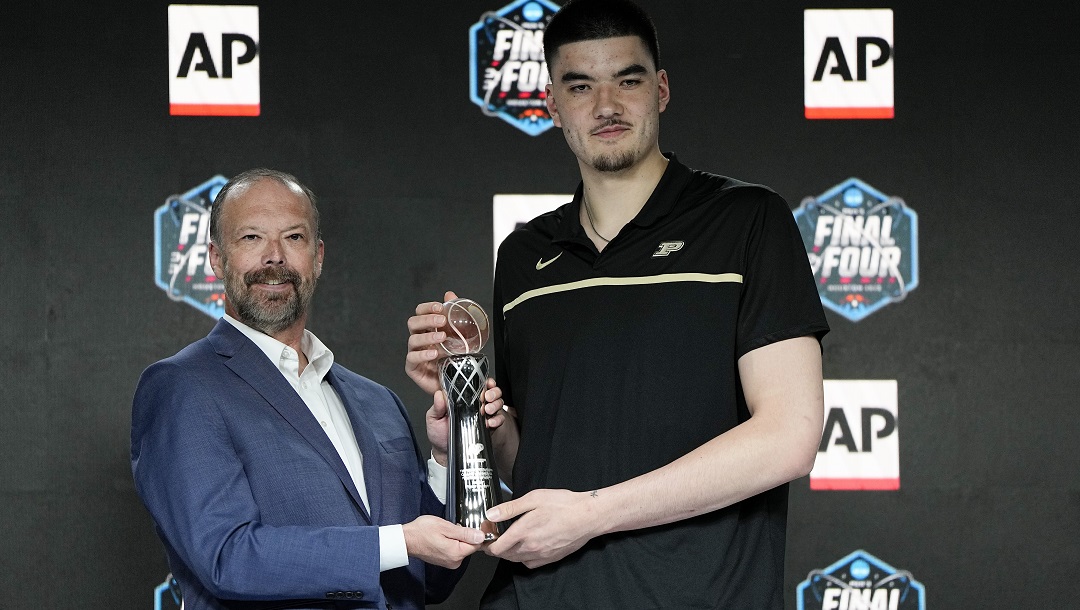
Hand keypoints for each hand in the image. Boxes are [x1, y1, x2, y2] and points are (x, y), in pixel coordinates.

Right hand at [402, 515, 484, 568]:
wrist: (406, 540)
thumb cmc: (421, 532)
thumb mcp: (445, 526)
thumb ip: (465, 533)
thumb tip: (480, 536)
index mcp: (456, 553)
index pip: (477, 544)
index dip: (474, 533)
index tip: (467, 526)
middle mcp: (454, 561)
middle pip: (470, 546)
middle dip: (464, 535)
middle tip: (451, 527)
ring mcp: (449, 562)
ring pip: (462, 547)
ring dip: (457, 538)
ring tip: (444, 532)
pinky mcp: (444, 561)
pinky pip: (454, 550)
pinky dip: (451, 542)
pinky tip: (442, 537)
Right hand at [406, 291, 456, 394]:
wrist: (457, 383)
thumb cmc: (456, 359)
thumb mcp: (461, 336)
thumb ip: (455, 316)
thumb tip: (449, 294)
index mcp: (428, 329)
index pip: (420, 312)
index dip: (427, 308)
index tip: (440, 307)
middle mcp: (419, 339)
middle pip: (413, 322)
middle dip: (427, 319)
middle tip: (442, 321)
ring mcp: (415, 353)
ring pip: (413, 339)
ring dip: (428, 336)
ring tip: (442, 338)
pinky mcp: (413, 368)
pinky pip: (412, 358)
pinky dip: (423, 354)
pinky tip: (434, 354)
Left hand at [428, 380, 504, 465]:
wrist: (445, 452)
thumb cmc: (439, 434)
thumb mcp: (434, 419)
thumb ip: (437, 407)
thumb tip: (439, 394)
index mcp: (463, 399)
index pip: (476, 385)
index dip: (483, 382)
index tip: (486, 383)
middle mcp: (475, 404)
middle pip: (491, 391)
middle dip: (493, 392)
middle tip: (487, 397)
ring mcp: (483, 415)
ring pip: (497, 403)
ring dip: (495, 404)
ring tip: (487, 410)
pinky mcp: (489, 426)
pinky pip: (499, 419)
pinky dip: (497, 419)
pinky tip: (490, 422)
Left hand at [484, 489, 602, 568]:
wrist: (588, 516)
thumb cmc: (563, 505)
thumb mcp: (534, 498)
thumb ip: (510, 508)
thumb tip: (491, 514)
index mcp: (523, 531)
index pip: (497, 547)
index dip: (487, 544)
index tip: (486, 538)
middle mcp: (530, 547)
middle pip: (505, 556)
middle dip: (497, 548)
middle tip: (495, 537)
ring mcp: (541, 555)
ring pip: (517, 560)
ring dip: (509, 553)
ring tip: (508, 542)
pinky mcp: (551, 558)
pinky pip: (530, 563)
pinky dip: (523, 558)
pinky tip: (526, 548)